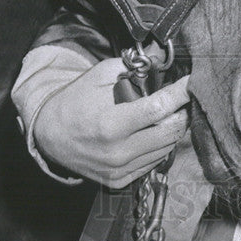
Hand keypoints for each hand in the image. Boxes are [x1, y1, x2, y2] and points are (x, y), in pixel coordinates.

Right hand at [33, 57, 190, 187]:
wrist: (49, 135)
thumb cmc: (75, 100)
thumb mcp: (100, 75)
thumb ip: (132, 67)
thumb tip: (161, 59)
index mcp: (112, 124)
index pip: (160, 109)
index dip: (180, 93)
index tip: (191, 82)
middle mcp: (117, 152)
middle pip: (170, 132)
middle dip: (181, 112)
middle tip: (181, 99)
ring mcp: (119, 170)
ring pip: (166, 148)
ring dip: (172, 129)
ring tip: (168, 113)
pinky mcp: (120, 180)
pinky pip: (154, 162)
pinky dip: (159, 145)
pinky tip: (152, 131)